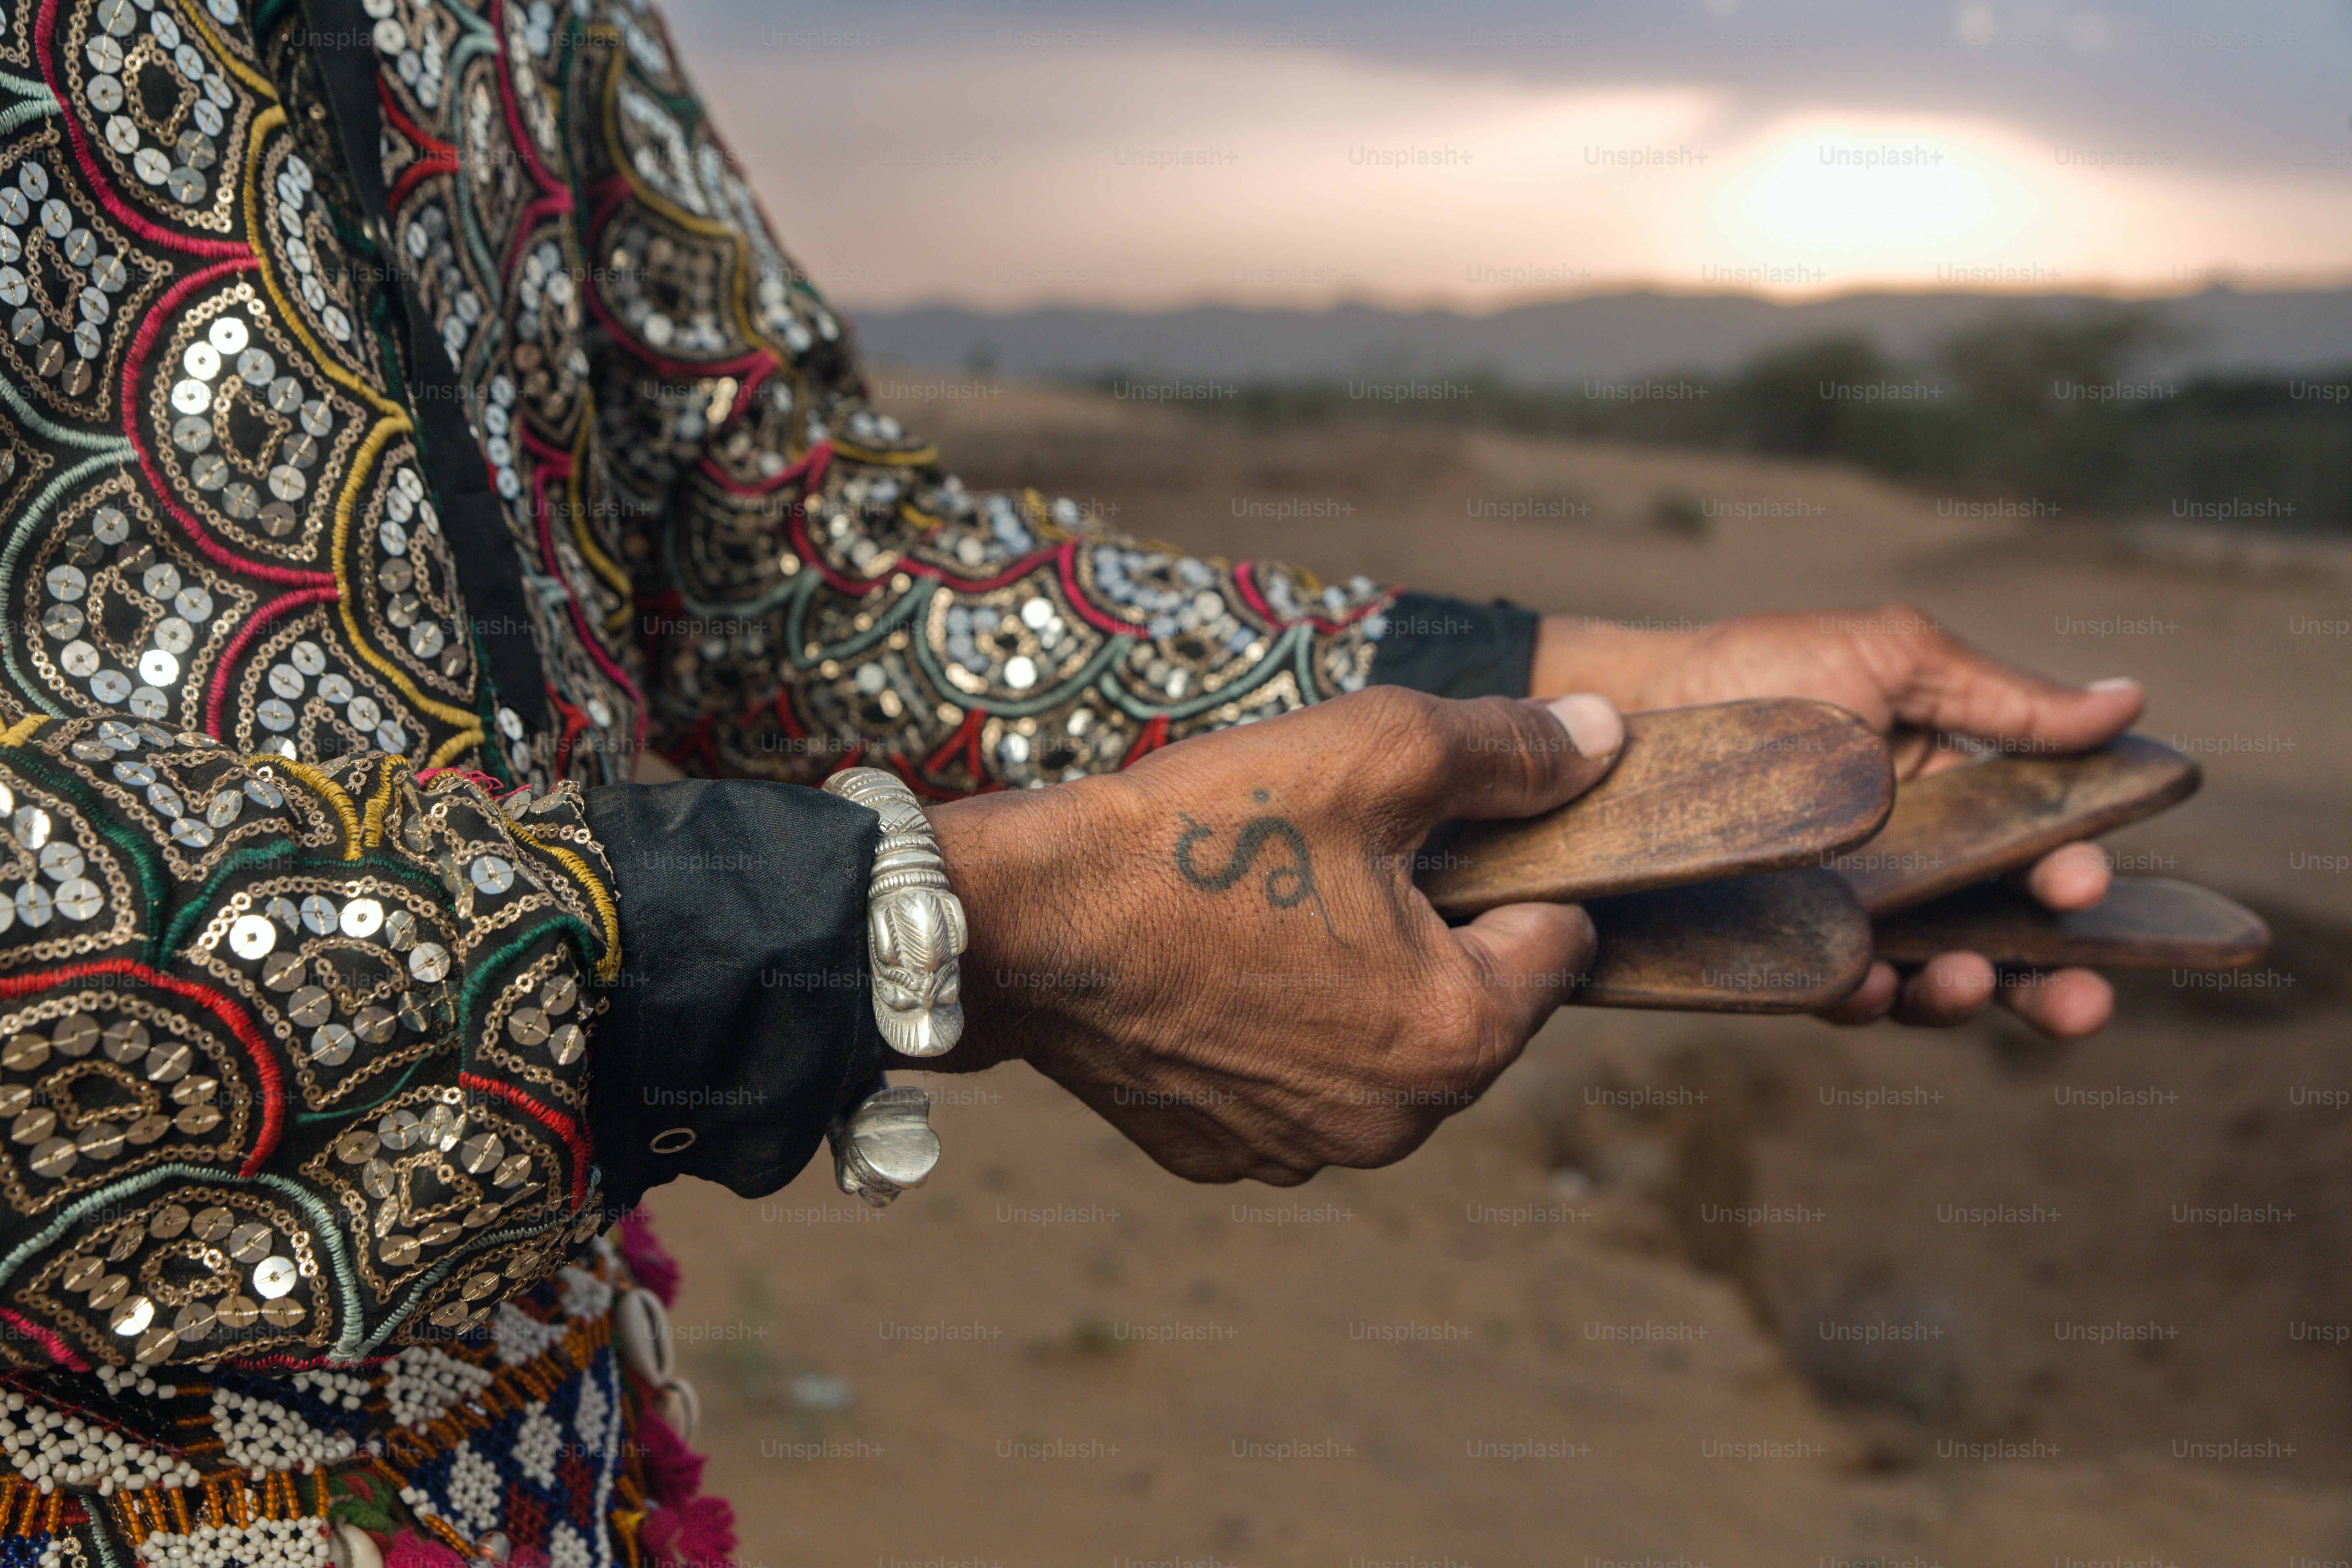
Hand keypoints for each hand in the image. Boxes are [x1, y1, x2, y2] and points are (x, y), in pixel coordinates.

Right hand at [914, 687, 1625, 1183]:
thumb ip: (1511, 749)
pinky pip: (1288, 1088)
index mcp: (1460, 1037)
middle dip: (1431, 931)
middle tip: (1338, 860)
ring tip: (1271, 910)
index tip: (1438, 832)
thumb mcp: (1378, 751)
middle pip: (1468, 1004)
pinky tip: (1218, 970)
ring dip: (1353, 985)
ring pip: (1377, 1049)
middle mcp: (1396, 1125)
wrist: (1020, 920)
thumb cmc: (1203, 834)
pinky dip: (1273, 1035)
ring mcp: (1301, 1153)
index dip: (1514, 868)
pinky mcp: (1220, 1154)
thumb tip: (1608, 741)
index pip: (1561, 944)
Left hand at [1533, 604, 2142, 1039]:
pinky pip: (1828, 993)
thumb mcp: (1893, 659)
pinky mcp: (1775, 948)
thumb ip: (2004, 698)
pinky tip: (1868, 983)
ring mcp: (1843, 915)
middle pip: (2005, 944)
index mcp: (1954, 802)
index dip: (2075, 885)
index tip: (2086, 886)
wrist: (1633, 704)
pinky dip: (1857, 996)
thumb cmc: (1764, 667)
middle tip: (2080, 998)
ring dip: (1961, 997)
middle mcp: (1909, 871)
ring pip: (1927, 983)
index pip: (2040, 860)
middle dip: (2054, 980)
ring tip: (1968, 980)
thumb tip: (2126, 702)